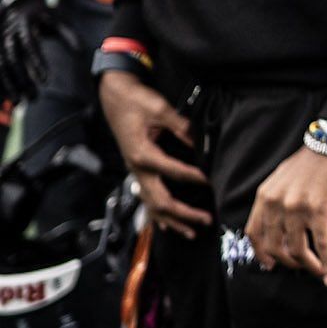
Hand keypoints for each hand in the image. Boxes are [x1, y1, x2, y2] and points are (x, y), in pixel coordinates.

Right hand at [0, 0, 70, 101]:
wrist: (22, 1)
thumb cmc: (45, 13)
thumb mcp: (58, 19)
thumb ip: (69, 34)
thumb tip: (80, 51)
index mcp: (25, 25)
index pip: (30, 46)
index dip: (37, 63)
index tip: (46, 80)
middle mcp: (10, 34)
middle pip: (12, 59)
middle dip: (21, 79)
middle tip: (33, 97)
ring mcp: (2, 41)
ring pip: (2, 65)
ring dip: (9, 85)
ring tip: (20, 102)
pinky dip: (1, 83)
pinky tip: (7, 100)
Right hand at [98, 69, 213, 238]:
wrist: (114, 96)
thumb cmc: (135, 101)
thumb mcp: (160, 108)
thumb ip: (182, 126)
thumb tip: (200, 140)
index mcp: (142, 154)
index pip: (173, 172)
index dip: (194, 177)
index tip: (211, 182)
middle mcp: (137, 169)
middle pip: (161, 200)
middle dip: (184, 213)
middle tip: (206, 219)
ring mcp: (135, 172)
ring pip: (152, 206)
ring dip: (172, 221)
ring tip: (191, 232)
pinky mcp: (137, 171)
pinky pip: (146, 199)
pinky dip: (157, 215)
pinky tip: (167, 226)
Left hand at [246, 147, 326, 284]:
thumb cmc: (310, 162)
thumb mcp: (282, 178)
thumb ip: (273, 200)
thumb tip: (273, 228)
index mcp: (264, 196)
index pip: (254, 234)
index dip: (261, 254)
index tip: (271, 265)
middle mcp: (277, 203)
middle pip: (275, 248)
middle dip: (288, 263)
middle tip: (300, 266)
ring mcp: (297, 207)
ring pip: (297, 250)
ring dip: (308, 267)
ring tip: (317, 272)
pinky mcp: (319, 209)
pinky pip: (322, 245)